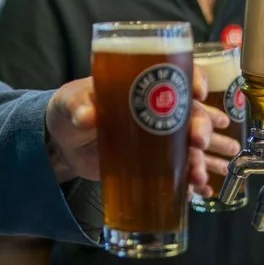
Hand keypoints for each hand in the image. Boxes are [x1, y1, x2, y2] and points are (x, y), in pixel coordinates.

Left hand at [45, 65, 239, 192]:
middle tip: (198, 140)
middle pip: (191, 113)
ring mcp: (157, 137)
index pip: (177, 74)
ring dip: (201, 159)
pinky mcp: (151, 163)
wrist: (62, 143)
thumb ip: (78, 106)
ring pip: (190, 145)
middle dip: (201, 126)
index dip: (194, 79)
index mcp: (141, 84)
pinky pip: (179, 170)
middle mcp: (157, 109)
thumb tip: (87, 115)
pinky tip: (199, 190)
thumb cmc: (69, 109)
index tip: (199, 92)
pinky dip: (190, 181)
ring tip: (199, 176)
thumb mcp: (70, 102)